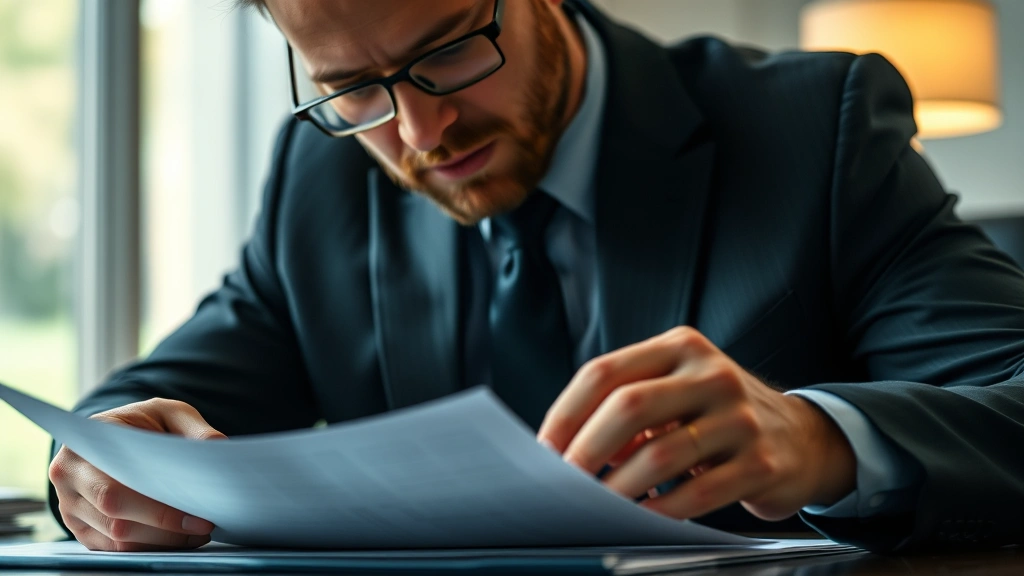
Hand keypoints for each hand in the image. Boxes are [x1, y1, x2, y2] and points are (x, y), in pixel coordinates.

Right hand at [49, 398, 225, 550]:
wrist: (118, 434)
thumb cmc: (144, 423)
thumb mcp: (171, 413)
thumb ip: (195, 429)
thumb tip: (219, 449)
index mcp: (86, 443)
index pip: (116, 487)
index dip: (159, 509)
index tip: (199, 515)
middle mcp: (69, 475)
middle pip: (116, 517)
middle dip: (166, 526)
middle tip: (206, 525)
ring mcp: (70, 506)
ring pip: (117, 537)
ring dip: (163, 540)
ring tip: (199, 531)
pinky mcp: (82, 529)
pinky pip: (116, 548)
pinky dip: (152, 546)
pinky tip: (180, 536)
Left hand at [537, 326, 855, 521]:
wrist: (802, 437)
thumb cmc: (717, 415)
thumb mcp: (676, 391)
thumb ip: (626, 407)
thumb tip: (566, 448)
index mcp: (680, 346)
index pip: (605, 371)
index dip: (566, 413)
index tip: (544, 449)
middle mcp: (711, 373)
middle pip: (628, 406)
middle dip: (585, 450)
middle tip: (564, 481)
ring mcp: (740, 417)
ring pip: (660, 454)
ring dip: (618, 487)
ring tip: (596, 504)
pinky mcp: (761, 462)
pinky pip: (698, 492)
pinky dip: (660, 510)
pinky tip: (640, 518)